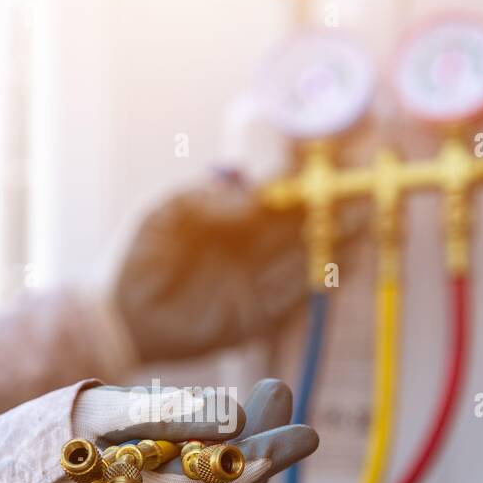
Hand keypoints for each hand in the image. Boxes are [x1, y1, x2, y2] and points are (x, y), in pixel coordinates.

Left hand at [111, 176, 367, 361]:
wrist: (116, 314)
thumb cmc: (134, 254)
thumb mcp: (165, 212)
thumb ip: (207, 197)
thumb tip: (254, 196)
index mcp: (230, 213)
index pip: (276, 191)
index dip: (302, 178)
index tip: (321, 166)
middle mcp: (250, 245)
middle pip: (301, 221)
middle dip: (332, 204)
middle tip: (364, 185)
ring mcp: (256, 280)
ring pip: (306, 256)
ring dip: (337, 239)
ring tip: (366, 216)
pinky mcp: (256, 317)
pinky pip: (294, 297)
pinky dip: (317, 281)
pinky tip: (341, 262)